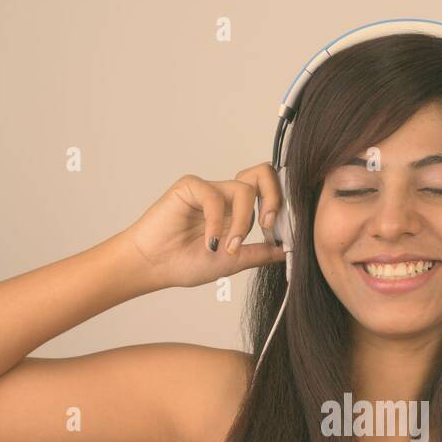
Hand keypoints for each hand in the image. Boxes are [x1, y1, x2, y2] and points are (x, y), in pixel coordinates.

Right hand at [124, 163, 287, 290]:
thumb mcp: (233, 262)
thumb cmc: (185, 263)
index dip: (281, 209)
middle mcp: (227, 197)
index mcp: (239, 212)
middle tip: (267, 225)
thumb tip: (287, 249)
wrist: (154, 267)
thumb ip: (259, 253)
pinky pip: (214, 196)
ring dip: (242, 222)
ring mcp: (210, 190)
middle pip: (264, 174)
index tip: (282, 235)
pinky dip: (216, 222)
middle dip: (274, 198)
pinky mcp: (190, 187)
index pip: (270, 193)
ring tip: (228, 247)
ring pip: (244, 189)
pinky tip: (209, 242)